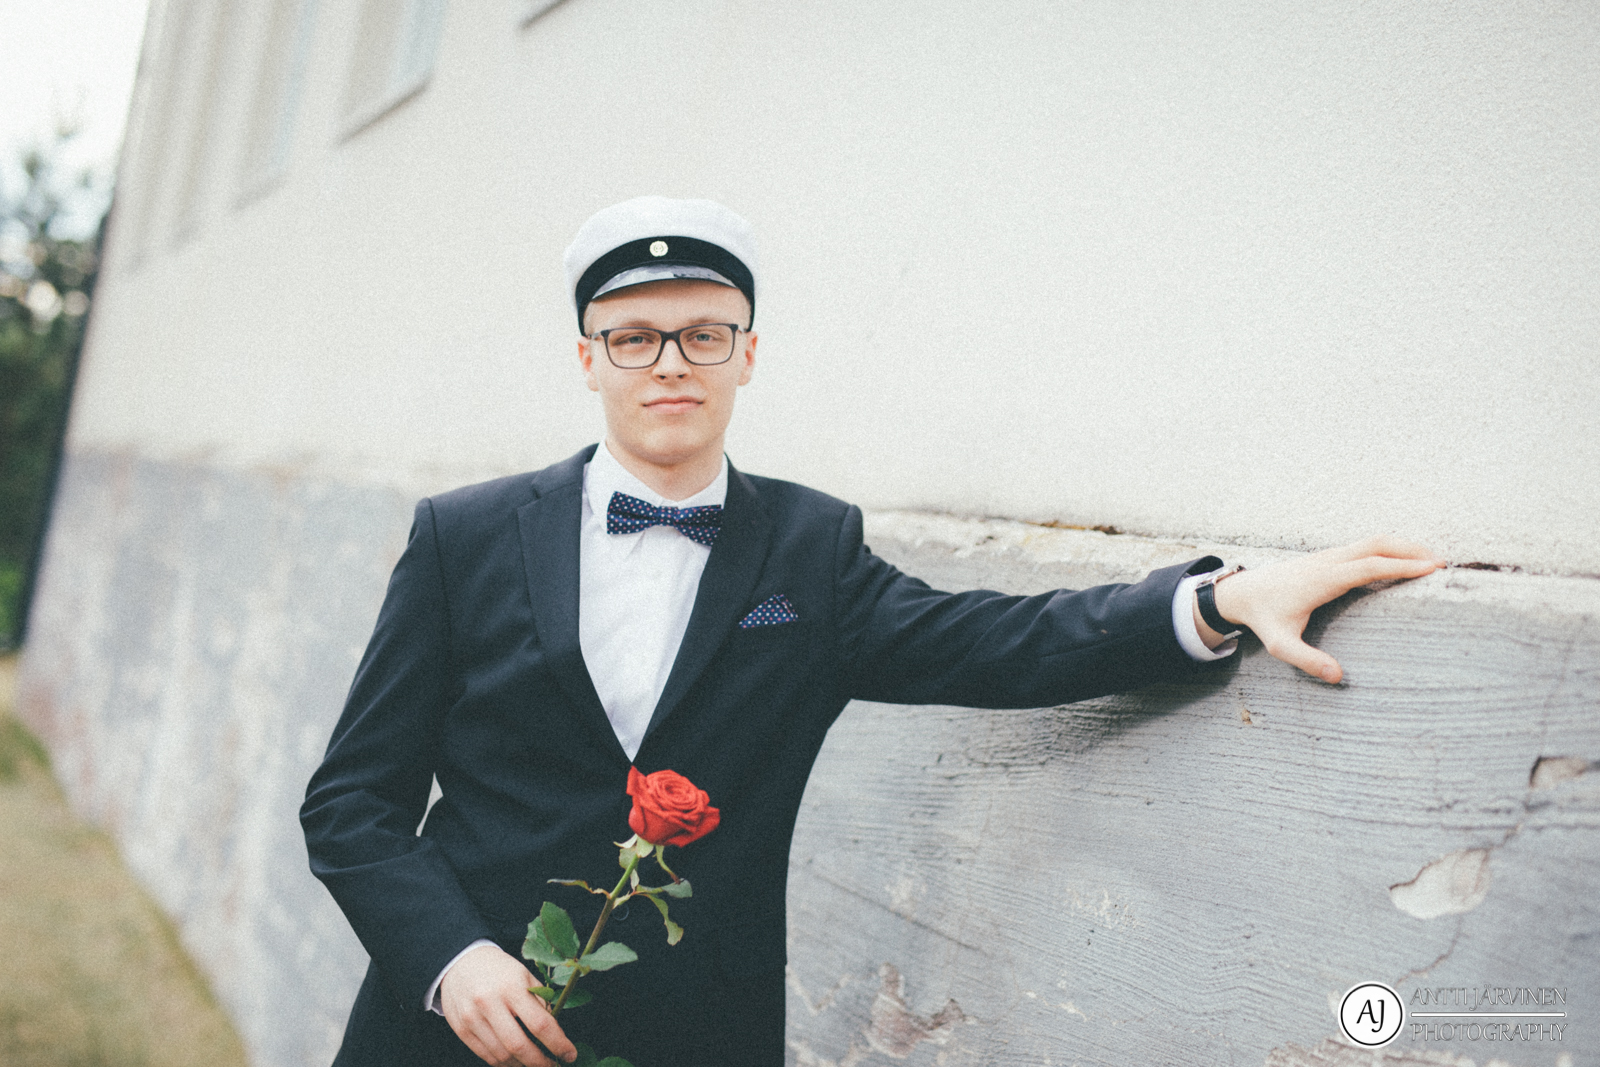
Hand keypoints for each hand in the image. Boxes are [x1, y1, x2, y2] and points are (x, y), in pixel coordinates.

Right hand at [440, 943, 576, 1066]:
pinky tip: (516, 1062)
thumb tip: (556, 1033)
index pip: (539, 1023)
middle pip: (519, 1045)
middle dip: (540, 1062)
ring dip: (522, 1066)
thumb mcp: (525, 975)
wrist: (461, 961)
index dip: (558, 1043)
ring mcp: (472, 1018)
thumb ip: (541, 1002)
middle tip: (553, 1066)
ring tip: (535, 1064)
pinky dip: (504, 1064)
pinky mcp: (461, 1029)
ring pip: (501, 1056)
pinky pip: (486, 1056)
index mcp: (511, 986)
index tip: (570, 1054)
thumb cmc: (500, 970)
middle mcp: (489, 1003)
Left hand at [1204, 535, 1445, 682]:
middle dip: (1411, 550)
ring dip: (1403, 546)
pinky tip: (1404, 561)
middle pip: (1377, 544)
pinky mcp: (1329, 556)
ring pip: (1372, 541)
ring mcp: (1329, 555)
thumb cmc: (1264, 618)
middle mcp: (1328, 561)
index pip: (1369, 566)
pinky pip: (1365, 546)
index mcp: (1322, 579)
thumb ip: (1307, 660)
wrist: (1242, 592)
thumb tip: (1338, 676)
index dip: (1402, 565)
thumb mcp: (1280, 645)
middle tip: (1443, 566)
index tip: (1432, 569)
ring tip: (1431, 562)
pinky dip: (1389, 549)